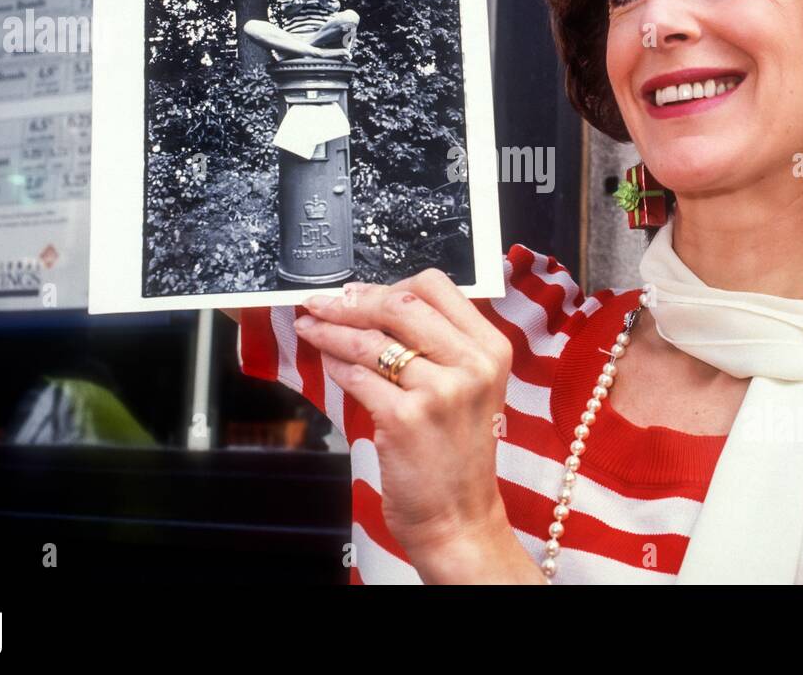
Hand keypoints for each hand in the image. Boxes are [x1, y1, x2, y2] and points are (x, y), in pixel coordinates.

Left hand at [293, 270, 523, 573]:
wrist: (459, 518)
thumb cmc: (457, 454)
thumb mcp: (470, 389)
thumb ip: (440, 346)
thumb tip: (375, 305)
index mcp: (491, 349)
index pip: (436, 287)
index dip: (388, 284)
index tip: (358, 292)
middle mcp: (472, 364)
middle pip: (401, 304)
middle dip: (351, 300)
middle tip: (322, 304)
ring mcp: (440, 392)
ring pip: (371, 339)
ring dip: (332, 329)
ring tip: (310, 327)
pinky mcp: (406, 419)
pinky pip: (357, 376)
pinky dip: (335, 364)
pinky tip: (325, 361)